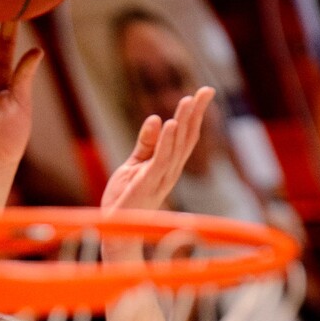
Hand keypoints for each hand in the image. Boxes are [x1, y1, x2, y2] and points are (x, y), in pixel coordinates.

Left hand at [101, 86, 213, 212]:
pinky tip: (171, 124)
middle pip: (186, 138)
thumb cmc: (124, 199)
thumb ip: (146, 143)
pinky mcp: (146, 184)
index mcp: (168, 166)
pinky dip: (167, 142)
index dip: (195, 114)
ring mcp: (160, 179)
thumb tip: (157, 117)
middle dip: (196, 113)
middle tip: (206, 90)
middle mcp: (170, 171)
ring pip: (177, 146)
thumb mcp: (134, 164)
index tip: (205, 92)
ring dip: (183, 122)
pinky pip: (160, 161)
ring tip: (187, 100)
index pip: (185, 136)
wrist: (114, 230)